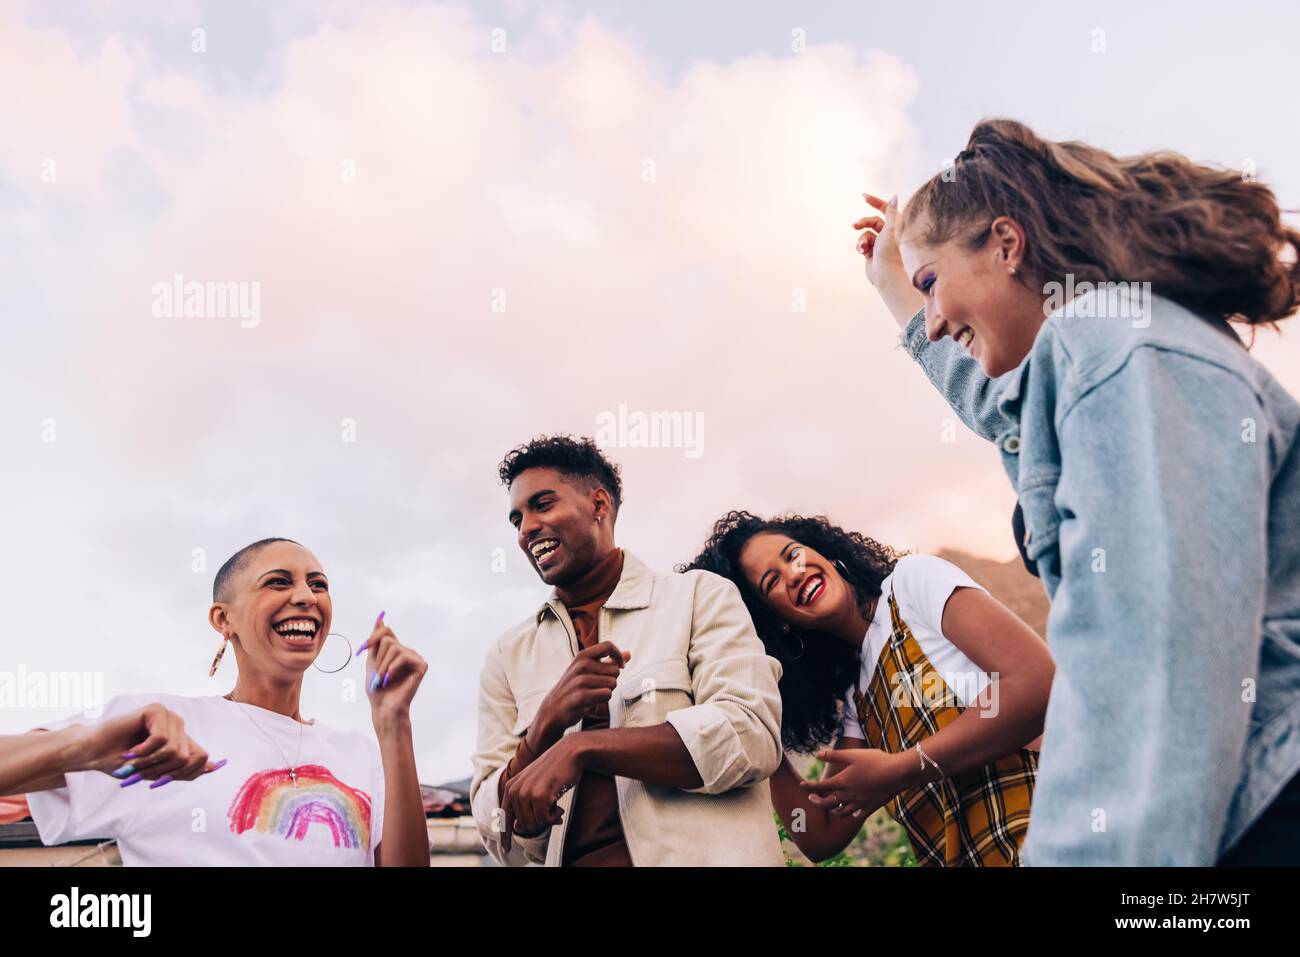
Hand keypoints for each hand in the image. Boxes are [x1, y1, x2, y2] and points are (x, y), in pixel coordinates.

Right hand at [77, 704, 224, 787]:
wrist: (94, 754)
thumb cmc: (123, 763)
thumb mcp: (158, 771)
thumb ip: (185, 768)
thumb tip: (215, 765)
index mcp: (181, 738)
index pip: (201, 757)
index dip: (183, 774)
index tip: (160, 779)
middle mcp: (178, 725)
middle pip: (187, 757)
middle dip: (163, 770)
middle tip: (142, 769)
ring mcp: (168, 715)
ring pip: (175, 749)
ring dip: (151, 762)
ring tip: (135, 759)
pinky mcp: (155, 710)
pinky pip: (161, 739)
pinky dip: (144, 751)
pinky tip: (131, 750)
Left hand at [359, 612, 427, 724]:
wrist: (383, 707)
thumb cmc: (377, 688)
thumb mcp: (373, 660)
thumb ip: (376, 640)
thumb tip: (380, 618)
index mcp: (396, 650)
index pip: (386, 631)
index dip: (373, 638)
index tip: (362, 650)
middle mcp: (407, 651)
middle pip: (388, 640)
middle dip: (378, 659)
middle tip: (378, 676)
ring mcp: (415, 658)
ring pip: (394, 647)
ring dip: (383, 666)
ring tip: (383, 680)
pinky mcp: (421, 665)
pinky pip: (403, 656)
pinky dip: (392, 668)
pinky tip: (391, 679)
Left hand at [500, 733, 584, 853]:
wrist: (570, 753)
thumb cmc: (555, 770)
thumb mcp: (535, 785)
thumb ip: (524, 805)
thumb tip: (519, 828)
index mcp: (511, 787)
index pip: (505, 817)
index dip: (505, 836)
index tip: (505, 851)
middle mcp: (514, 790)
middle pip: (524, 825)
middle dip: (539, 822)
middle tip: (552, 811)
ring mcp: (525, 793)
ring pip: (534, 824)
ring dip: (548, 819)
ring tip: (556, 805)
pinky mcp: (538, 797)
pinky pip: (545, 820)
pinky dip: (554, 817)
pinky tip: (560, 806)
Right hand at [529, 641, 629, 753]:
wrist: (553, 710)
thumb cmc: (574, 688)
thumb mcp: (588, 670)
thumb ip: (609, 661)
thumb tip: (628, 654)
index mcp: (583, 656)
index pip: (608, 646)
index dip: (618, 655)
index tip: (621, 666)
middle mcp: (581, 665)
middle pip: (615, 669)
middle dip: (611, 680)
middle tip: (596, 687)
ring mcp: (580, 680)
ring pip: (612, 683)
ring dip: (607, 691)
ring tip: (592, 694)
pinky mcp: (581, 695)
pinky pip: (607, 694)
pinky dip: (603, 699)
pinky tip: (590, 701)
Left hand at [800, 746, 908, 819]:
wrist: (898, 773)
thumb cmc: (875, 760)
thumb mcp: (853, 755)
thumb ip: (834, 755)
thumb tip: (817, 754)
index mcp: (842, 782)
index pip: (820, 786)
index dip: (809, 786)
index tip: (801, 786)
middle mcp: (849, 795)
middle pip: (827, 803)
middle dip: (817, 801)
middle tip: (811, 798)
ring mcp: (860, 803)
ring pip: (841, 812)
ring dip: (833, 810)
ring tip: (830, 807)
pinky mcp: (871, 807)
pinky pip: (858, 815)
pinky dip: (852, 814)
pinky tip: (852, 813)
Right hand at [854, 193, 922, 322]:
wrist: (886, 274)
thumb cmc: (890, 252)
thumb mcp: (890, 229)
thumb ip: (891, 212)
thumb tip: (895, 196)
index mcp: (895, 226)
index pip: (885, 209)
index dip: (875, 202)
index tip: (863, 196)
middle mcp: (888, 233)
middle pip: (872, 221)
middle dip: (863, 223)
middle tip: (854, 226)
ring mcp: (879, 243)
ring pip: (865, 234)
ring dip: (862, 239)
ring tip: (862, 247)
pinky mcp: (871, 252)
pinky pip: (862, 243)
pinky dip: (861, 246)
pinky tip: (862, 252)